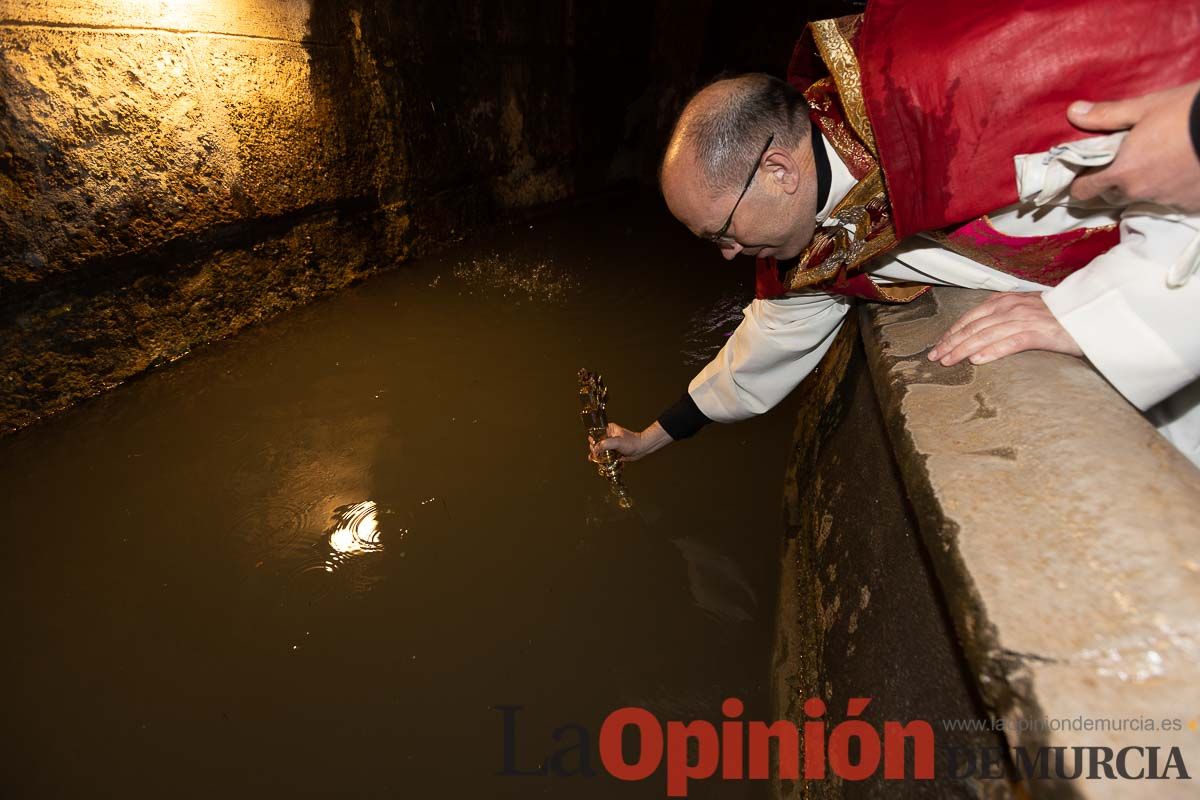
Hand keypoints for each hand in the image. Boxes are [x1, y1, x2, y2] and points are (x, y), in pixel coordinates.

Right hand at [587, 421, 672, 463]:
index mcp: (607, 429)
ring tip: (597, 458)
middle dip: (594, 449)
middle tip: (596, 454)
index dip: (592, 440)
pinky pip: (603, 454)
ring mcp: (609, 443)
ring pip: (598, 449)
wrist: (641, 448)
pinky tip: (599, 461)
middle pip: (595, 442)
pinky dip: (601, 458)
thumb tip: (595, 449)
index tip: (594, 447)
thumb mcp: (617, 442)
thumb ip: (605, 444)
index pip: (594, 433)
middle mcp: (607, 435)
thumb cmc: (632, 442)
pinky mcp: (611, 450)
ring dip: (597, 454)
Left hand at [927, 293, 1081, 366]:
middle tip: (934, 357)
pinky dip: (992, 351)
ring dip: (963, 349)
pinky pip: (1011, 343)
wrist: (1091, 314)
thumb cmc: (1058, 316)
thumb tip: (980, 334)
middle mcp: (1012, 307)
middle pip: (973, 327)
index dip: (952, 332)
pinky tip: (977, 360)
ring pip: (986, 335)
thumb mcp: (1026, 310)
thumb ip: (1004, 318)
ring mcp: (1025, 319)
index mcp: (1006, 300)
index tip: (938, 345)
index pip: (971, 317)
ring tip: (948, 361)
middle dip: (951, 342)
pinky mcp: (1040, 333)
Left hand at [1067, 80, 1199, 211]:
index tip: (1083, 175)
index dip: (1081, 183)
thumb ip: (1107, 115)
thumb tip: (1073, 113)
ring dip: (1142, 187)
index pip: (1086, 191)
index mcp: (1123, 172)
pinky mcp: (1191, 204)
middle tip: (1120, 164)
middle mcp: (1141, 192)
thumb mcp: (1146, 106)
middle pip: (1112, 197)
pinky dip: (1170, 189)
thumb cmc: (1187, 111)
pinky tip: (1178, 172)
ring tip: (1154, 165)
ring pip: (1142, 199)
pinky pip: (1171, 201)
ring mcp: (1168, 201)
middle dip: (1111, 184)